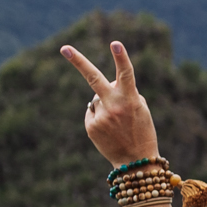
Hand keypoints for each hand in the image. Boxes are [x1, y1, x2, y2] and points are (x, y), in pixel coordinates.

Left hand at [59, 39, 162, 167]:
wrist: (136, 163)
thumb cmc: (141, 132)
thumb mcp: (141, 110)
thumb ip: (125, 92)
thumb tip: (104, 83)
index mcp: (130, 100)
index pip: (126, 74)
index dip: (121, 58)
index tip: (115, 43)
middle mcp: (114, 106)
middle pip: (93, 78)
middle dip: (79, 61)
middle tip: (64, 48)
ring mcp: (100, 116)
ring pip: (96, 99)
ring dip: (104, 104)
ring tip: (118, 124)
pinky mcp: (91, 126)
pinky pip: (92, 113)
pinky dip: (99, 117)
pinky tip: (109, 130)